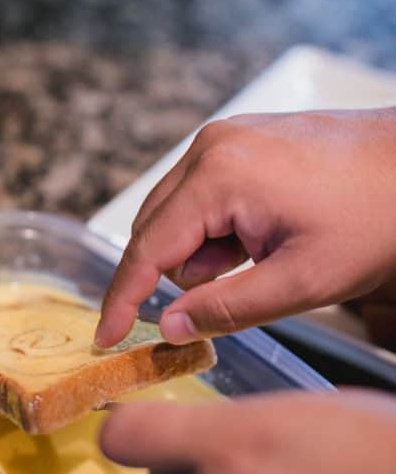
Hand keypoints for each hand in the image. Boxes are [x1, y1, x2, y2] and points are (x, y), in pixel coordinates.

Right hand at [95, 109, 395, 347]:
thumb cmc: (374, 216)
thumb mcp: (303, 282)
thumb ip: (227, 308)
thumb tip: (169, 327)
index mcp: (218, 176)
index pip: (146, 248)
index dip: (123, 298)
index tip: (105, 336)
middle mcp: (210, 147)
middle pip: (155, 227)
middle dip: (182, 272)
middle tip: (237, 290)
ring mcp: (225, 138)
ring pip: (178, 212)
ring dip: (206, 250)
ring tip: (269, 256)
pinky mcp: (240, 140)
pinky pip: (203, 193)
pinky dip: (219, 227)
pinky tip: (265, 236)